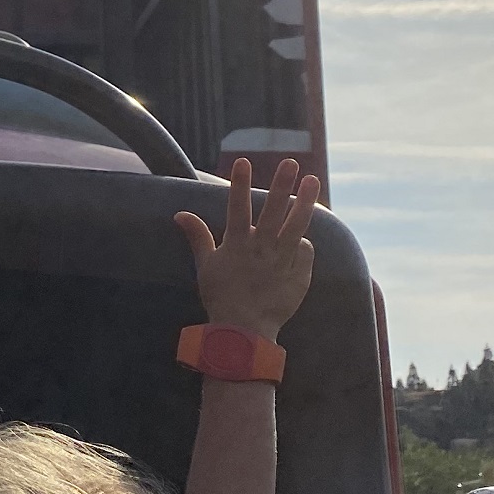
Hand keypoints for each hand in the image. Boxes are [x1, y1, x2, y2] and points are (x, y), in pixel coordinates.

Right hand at [174, 158, 319, 341]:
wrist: (244, 331)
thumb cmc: (221, 297)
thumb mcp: (205, 265)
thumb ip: (198, 236)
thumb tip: (180, 213)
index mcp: (237, 245)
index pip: (237, 207)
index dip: (239, 184)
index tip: (243, 161)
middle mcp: (261, 249)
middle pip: (273, 211)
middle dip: (281, 185)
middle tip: (290, 163)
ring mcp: (282, 261)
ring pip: (297, 226)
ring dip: (305, 202)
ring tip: (313, 181)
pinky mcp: (299, 275)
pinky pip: (305, 252)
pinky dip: (303, 243)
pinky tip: (301, 239)